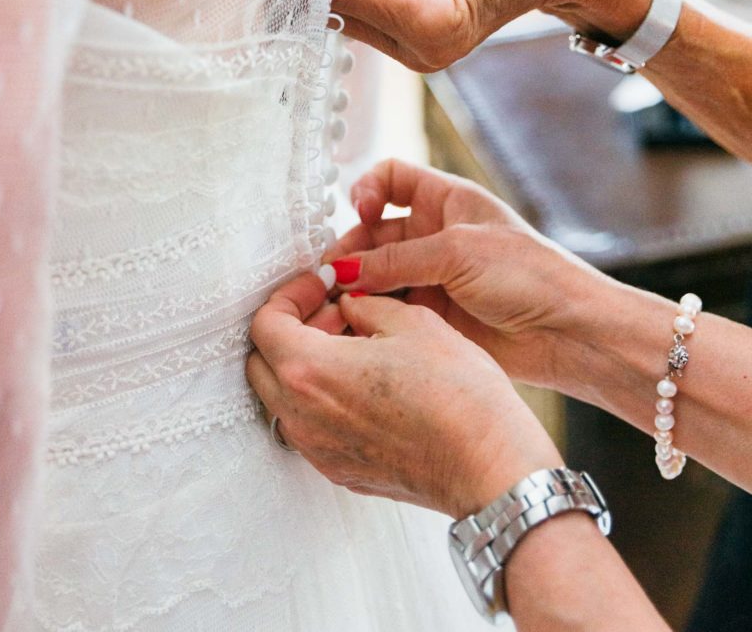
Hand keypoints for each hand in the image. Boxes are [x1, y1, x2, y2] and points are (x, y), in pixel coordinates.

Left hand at [246, 273, 560, 518]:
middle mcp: (302, 417)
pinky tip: (366, 380)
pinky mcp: (340, 470)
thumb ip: (367, 304)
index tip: (322, 284)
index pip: (265, 323)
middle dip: (292, 327)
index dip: (291, 294)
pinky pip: (310, 425)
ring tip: (355, 342)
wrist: (491, 467)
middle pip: (262, 361)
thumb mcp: (412, 322)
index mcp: (310, 371)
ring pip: (283, 396)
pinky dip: (322, 396)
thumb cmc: (458, 395)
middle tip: (335, 309)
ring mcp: (319, 450)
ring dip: (306, 363)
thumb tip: (351, 302)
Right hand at [323, 159, 609, 386]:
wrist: (568, 333)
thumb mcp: (458, 252)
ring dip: (354, 286)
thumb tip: (345, 270)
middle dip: (351, 249)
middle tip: (333, 274)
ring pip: (375, 275)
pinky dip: (367, 315)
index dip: (368, 189)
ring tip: (336, 303)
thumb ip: (397, 259)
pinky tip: (354, 324)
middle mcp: (434, 235)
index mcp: (447, 201)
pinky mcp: (430, 317)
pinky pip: (387, 310)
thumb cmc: (532, 275)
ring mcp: (431, 277)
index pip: (391, 178)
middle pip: (373, 232)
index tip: (359, 211)